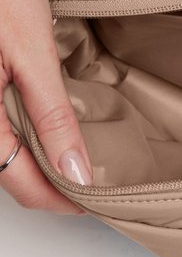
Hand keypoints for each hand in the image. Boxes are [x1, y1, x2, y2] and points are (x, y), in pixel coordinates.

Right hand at [0, 0, 91, 213]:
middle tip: (97, 178)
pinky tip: (55, 117)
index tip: (96, 202)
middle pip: (11, 171)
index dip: (60, 201)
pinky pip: (2, 121)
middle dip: (52, 181)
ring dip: (41, 157)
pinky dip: (29, 129)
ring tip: (83, 151)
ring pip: (6, 148)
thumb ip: (51, 117)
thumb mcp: (32, 54)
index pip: (21, 185)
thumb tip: (74, 171)